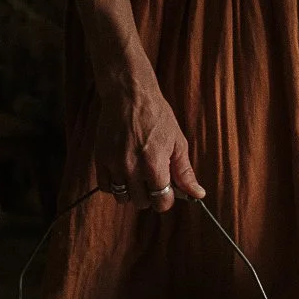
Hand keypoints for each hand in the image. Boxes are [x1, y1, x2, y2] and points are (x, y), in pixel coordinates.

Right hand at [94, 73, 203, 212]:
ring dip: (131, 192)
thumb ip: (185, 172)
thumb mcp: (177, 142)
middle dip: (150, 195)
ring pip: (122, 198)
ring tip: (137, 175)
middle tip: (152, 178)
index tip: (166, 190)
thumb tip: (198, 194)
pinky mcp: (100, 159)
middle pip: (141, 202)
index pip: (161, 202)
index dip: (166, 199)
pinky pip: (105, 187)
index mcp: (155, 165)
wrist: (130, 95)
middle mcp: (133, 168)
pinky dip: (114, 184)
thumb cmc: (157, 116)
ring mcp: (114, 164)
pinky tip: (122, 172)